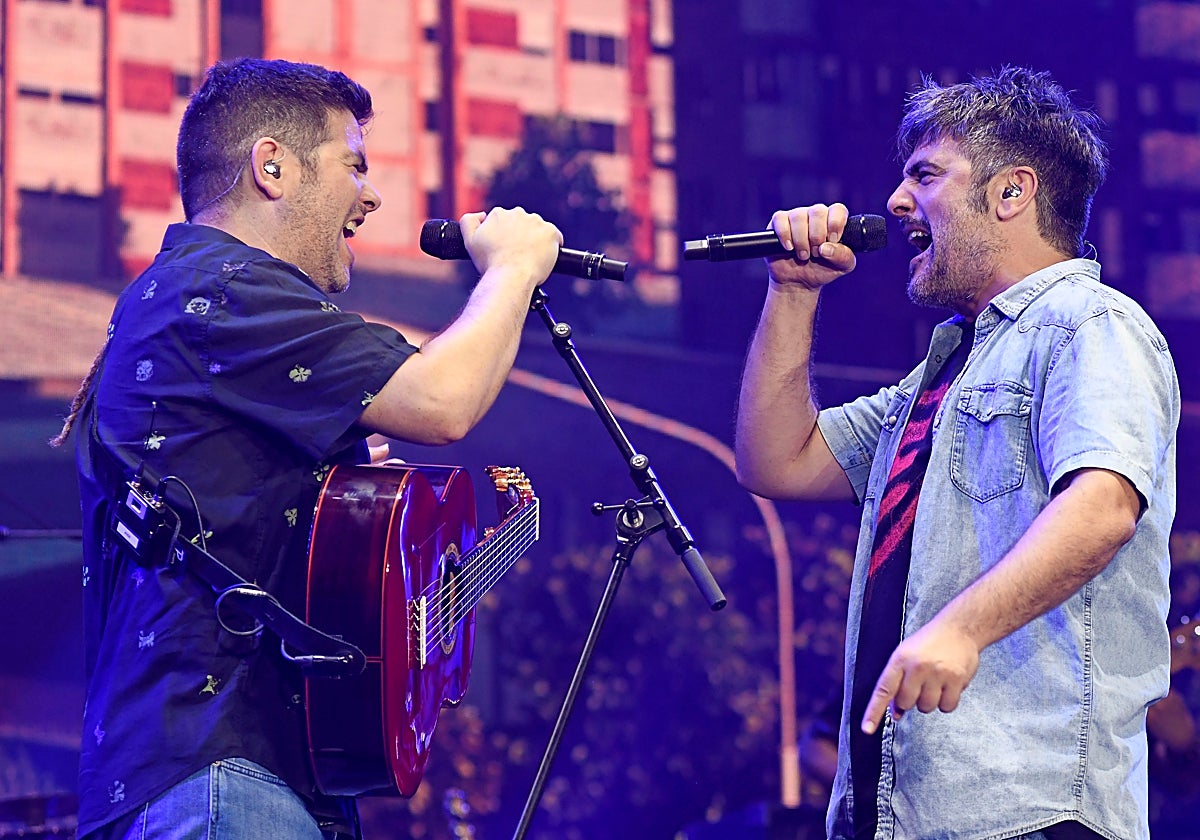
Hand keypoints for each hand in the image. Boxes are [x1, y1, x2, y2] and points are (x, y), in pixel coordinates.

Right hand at [459, 207, 562, 287]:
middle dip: (521, 236)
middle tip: (517, 254)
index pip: (506, 221)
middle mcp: (518, 213)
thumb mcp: (469, 240)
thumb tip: (481, 214)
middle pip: (522, 224)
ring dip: (536, 240)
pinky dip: (551, 245)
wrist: (510, 277)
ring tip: (529, 257)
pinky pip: (554, 237)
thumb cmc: (490, 263)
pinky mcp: (551, 232)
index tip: (506, 248)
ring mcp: (536, 222)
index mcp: (500, 213)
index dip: (506, 236)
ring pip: (538, 230)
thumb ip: (469, 221)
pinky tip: (543, 256)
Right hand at [766, 203, 856, 289]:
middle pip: (817, 212)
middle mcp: (815, 215)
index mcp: (833, 220)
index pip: (838, 209)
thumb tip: (826, 247)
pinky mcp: (778, 223)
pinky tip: (789, 247)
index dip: (835, 224)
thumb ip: (843, 256)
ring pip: (798, 217)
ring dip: (801, 240)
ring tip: (803, 255)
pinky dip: (785, 235)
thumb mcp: (842, 267)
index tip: (832, 240)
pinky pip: (780, 219)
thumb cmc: (822, 269)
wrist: (798, 281)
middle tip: (816, 253)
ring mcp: (796, 217)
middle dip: (817, 236)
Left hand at [861, 614, 980, 734]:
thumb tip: (896, 714)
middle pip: (906, 703)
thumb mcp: (905, 656)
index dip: (874, 712)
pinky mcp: (957, 679)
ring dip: (929, 701)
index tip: (867, 729)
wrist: (958, 628)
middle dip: (911, 700)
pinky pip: (947, 706)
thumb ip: (897, 683)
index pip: (883, 690)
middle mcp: (917, 666)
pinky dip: (947, 702)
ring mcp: (938, 673)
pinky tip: (948, 685)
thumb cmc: (927, 645)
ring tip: (934, 682)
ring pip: (927, 707)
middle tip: (919, 684)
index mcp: (899, 659)